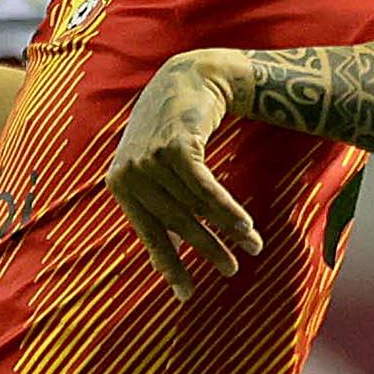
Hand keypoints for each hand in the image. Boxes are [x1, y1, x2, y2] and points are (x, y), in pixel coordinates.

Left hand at [105, 49, 265, 298]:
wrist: (188, 78)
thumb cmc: (172, 128)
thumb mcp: (154, 166)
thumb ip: (156, 203)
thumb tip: (168, 255)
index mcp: (120, 185)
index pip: (149, 234)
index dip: (170, 265)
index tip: (187, 294)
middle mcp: (130, 173)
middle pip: (177, 223)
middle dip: (208, 250)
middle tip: (232, 270)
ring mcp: (150, 159)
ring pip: (196, 206)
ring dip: (228, 230)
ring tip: (253, 246)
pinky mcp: (175, 147)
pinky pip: (206, 189)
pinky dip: (227, 209)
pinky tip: (245, 225)